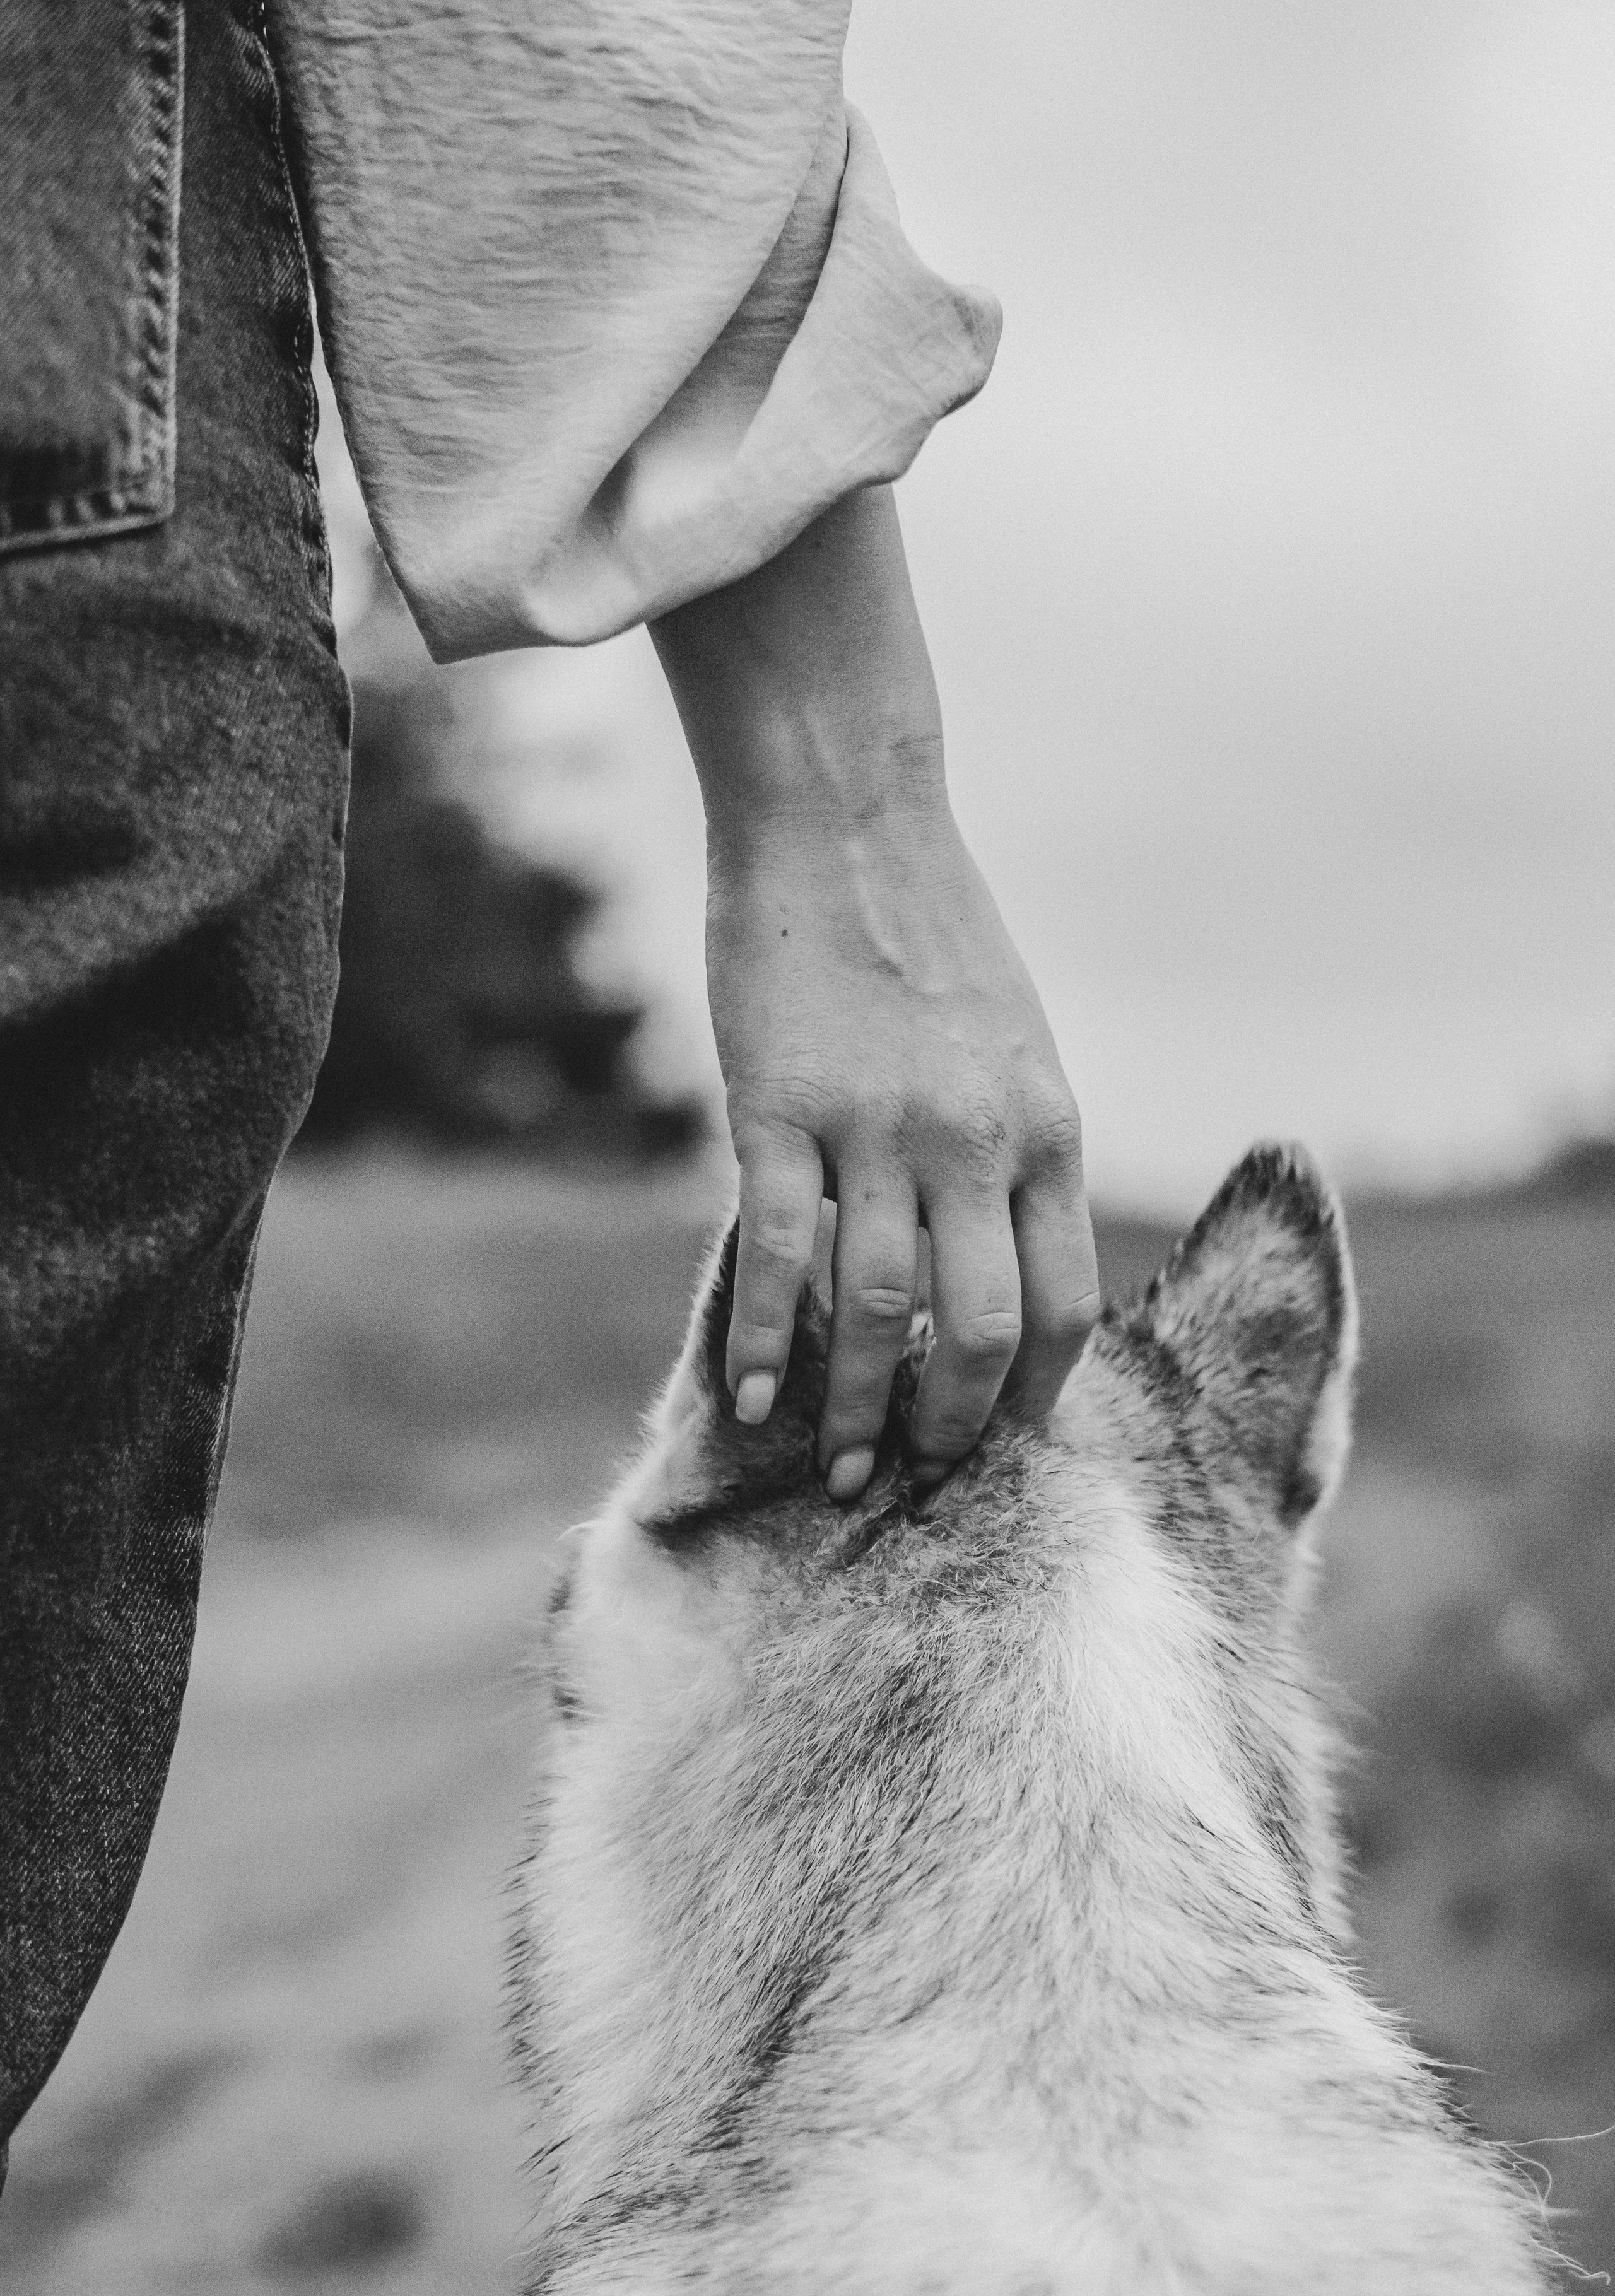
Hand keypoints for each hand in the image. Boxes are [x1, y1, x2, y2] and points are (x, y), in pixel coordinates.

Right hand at [652, 486, 1098, 1496]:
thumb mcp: (1017, 1048)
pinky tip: (754, 1396)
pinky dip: (768, 1336)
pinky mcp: (779, 1106)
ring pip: (879, 1307)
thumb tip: (997, 1266)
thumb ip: (1018, 1153)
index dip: (1032, 1392)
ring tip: (838, 1465)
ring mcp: (877, 1126)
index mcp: (1047, 1129)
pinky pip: (778, 1249)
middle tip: (912, 1473)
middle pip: (981, 1327)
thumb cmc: (932, 937)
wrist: (845, 822)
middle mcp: (976, 1139)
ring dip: (858, 1403)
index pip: (1063, 1303)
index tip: (999, 1441)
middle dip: (949, 1424)